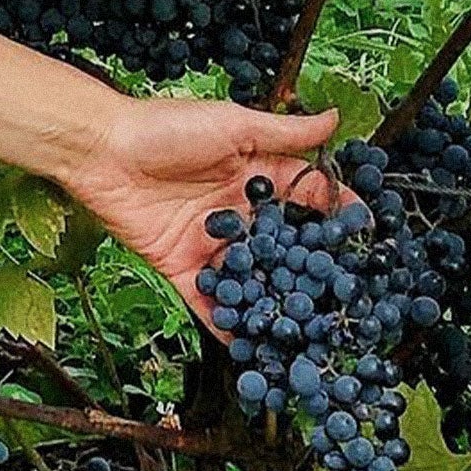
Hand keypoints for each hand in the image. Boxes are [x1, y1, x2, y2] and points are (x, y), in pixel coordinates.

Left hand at [59, 96, 348, 333]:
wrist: (102, 150)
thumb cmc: (166, 127)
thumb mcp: (233, 125)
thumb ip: (284, 133)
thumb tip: (336, 120)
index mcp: (257, 174)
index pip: (309, 198)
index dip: (338, 214)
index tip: (369, 236)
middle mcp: (240, 211)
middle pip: (285, 244)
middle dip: (314, 268)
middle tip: (346, 295)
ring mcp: (213, 242)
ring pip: (253, 277)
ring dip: (275, 302)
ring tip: (307, 331)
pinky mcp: (182, 267)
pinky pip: (208, 302)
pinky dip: (225, 325)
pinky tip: (249, 349)